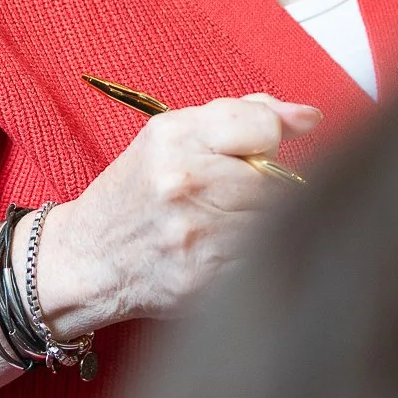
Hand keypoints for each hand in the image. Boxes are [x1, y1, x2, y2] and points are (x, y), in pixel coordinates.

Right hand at [38, 95, 321, 329]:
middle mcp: (183, 182)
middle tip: (232, 194)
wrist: (87, 259)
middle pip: (273, 177)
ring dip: (260, 222)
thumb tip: (310, 116)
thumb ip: (243, 116)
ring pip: (272, 220)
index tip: (257, 150)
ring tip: (225, 223)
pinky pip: (260, 260)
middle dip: (265, 185)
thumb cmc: (137, 193)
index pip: (262, 126)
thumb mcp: (172, 136)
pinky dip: (252, 257)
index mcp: (174, 137)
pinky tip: (223, 252)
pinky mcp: (203, 281)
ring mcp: (195, 234)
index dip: (268, 139)